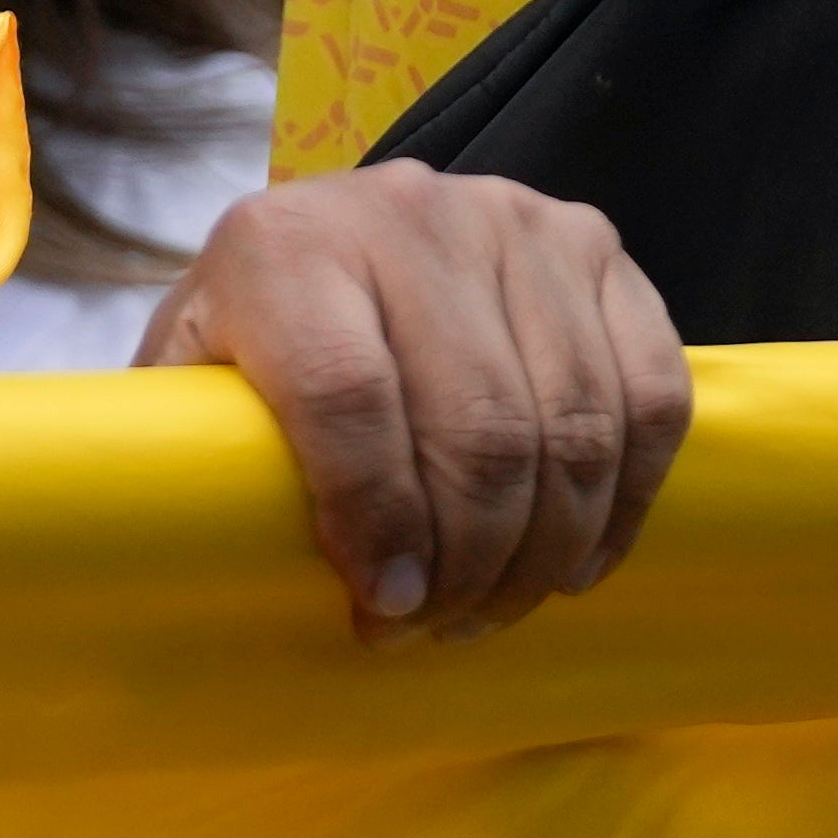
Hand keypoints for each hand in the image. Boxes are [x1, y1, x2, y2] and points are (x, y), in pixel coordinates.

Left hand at [140, 162, 687, 641]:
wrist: (326, 240)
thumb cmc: (249, 345)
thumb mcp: (188, 389)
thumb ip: (188, 463)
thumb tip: (195, 583)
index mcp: (281, 247)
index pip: (346, 395)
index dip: (375, 521)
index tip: (384, 610)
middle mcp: (403, 211)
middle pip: (476, 422)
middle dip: (469, 559)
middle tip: (441, 626)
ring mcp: (513, 219)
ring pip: (571, 420)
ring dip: (546, 546)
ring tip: (498, 605)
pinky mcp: (593, 244)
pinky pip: (649, 392)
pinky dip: (628, 497)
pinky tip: (578, 557)